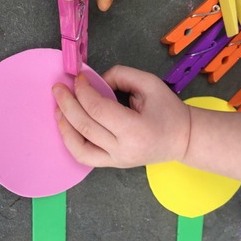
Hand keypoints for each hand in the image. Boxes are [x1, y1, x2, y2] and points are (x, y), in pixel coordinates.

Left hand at [52, 65, 190, 167]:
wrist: (183, 139)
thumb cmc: (169, 110)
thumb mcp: (150, 83)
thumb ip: (121, 75)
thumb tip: (93, 81)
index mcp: (136, 129)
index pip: (98, 109)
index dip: (84, 91)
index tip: (78, 77)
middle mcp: (123, 149)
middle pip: (85, 126)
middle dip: (67, 104)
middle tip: (58, 88)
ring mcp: (116, 161)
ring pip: (79, 148)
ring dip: (63, 126)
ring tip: (57, 108)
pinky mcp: (112, 164)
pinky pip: (84, 156)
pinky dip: (71, 141)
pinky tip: (66, 125)